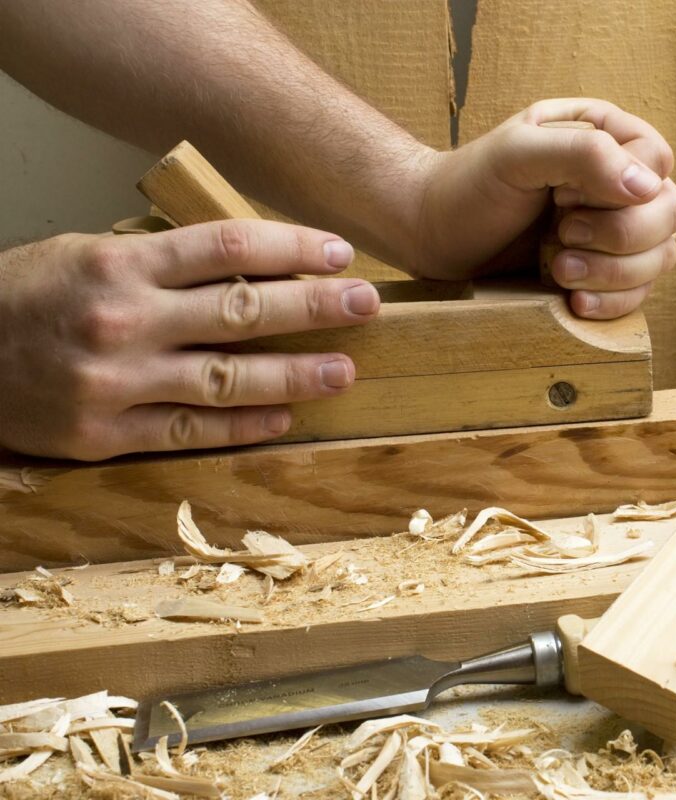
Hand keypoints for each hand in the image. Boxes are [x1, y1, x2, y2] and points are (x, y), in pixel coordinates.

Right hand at [0, 220, 380, 459]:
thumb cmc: (27, 296)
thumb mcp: (90, 253)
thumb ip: (165, 260)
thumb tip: (253, 263)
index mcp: (119, 263)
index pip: (226, 246)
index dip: (291, 248)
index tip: (338, 251)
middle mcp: (123, 320)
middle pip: (240, 310)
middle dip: (314, 307)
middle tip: (366, 303)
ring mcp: (116, 381)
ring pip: (227, 379)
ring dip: (295, 375)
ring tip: (345, 371)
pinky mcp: (106, 434)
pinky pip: (192, 431)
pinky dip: (244, 426)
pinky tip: (286, 417)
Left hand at [405, 98, 675, 318]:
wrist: (434, 235)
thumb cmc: (470, 185)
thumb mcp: (518, 153)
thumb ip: (583, 154)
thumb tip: (648, 187)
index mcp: (606, 136)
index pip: (658, 163)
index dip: (621, 190)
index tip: (562, 198)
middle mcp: (619, 181)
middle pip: (669, 213)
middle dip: (619, 237)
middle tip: (562, 237)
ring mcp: (616, 230)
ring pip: (661, 257)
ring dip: (614, 274)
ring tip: (558, 271)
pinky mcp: (606, 274)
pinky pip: (640, 294)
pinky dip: (612, 302)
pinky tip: (573, 300)